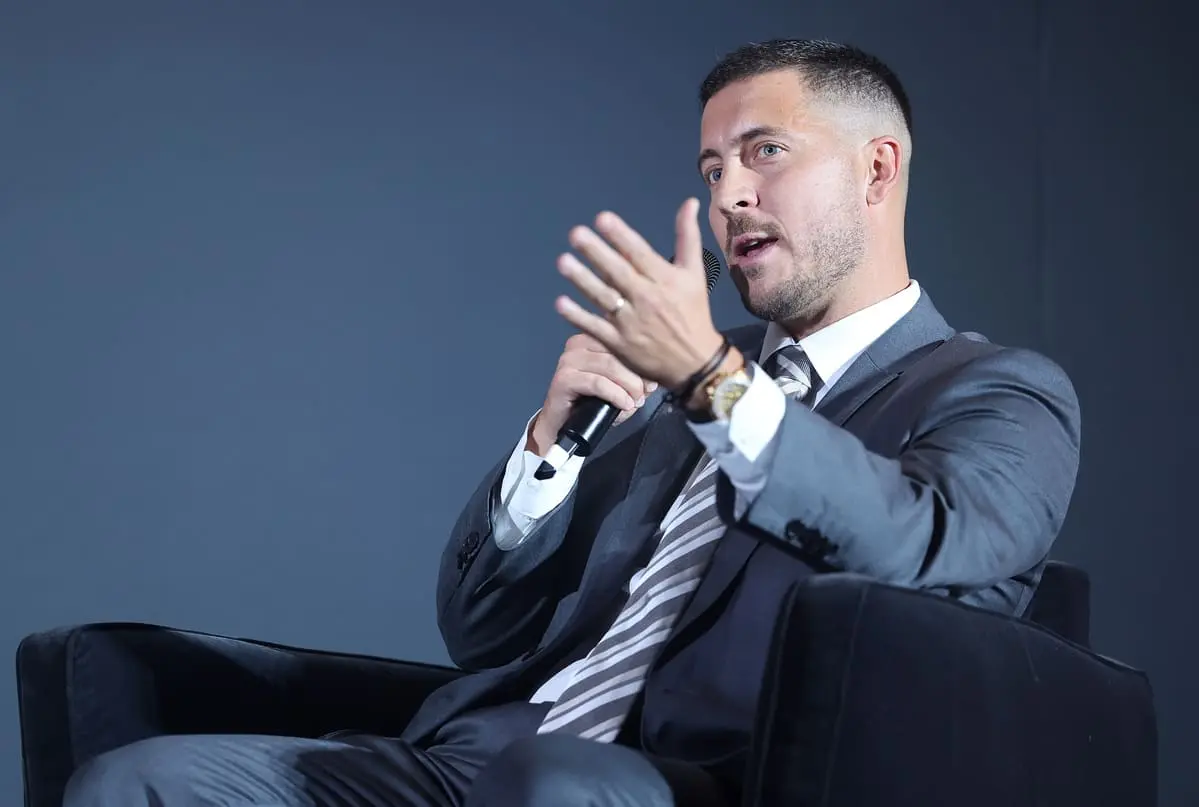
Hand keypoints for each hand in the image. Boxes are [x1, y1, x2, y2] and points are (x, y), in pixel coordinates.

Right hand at [527, 333, 656, 456]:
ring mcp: (568, 360)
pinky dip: (616, 395)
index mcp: (591, 338)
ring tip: (636, 401)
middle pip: (617, 352)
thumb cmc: (589, 403)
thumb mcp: (616, 387)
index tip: (654, 380)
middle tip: (646, 392)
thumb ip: (633, 378)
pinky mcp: (564, 379)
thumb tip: (652, 379)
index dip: (641, 360)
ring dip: (629, 386)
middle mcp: (577, 344)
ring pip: (610, 366)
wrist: (562, 425)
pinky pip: (598, 383)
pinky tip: (625, 404)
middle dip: (637, 375)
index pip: (621, 341)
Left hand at [553, 198, 723, 391]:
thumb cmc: (692, 312)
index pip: (639, 253)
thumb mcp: (695, 273)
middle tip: (576, 234)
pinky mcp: (619, 343)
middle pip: (617, 272)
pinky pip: (594, 326)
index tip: (602, 218)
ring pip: (603, 297)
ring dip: (582, 279)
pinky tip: (560, 302)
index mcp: (664, 279)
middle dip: (596, 252)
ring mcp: (630, 322)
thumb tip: (689, 202)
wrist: (694, 362)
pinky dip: (577, 315)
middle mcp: (647, 299)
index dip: (620, 236)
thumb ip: (687, 237)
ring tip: (563, 262)